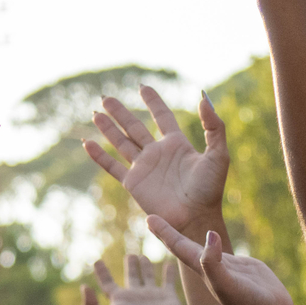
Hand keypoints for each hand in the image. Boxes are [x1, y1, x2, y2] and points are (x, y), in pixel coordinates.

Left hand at [82, 252, 185, 304]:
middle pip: (131, 276)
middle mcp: (135, 297)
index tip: (97, 260)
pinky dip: (169, 271)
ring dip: (146, 266)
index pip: (108, 283)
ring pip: (148, 276)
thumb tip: (83, 287)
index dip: (102, 272)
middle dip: (130, 265)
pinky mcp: (168, 297)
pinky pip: (168, 280)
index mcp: (120, 300)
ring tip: (143, 256)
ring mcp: (152, 296)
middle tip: (129, 255)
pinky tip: (170, 262)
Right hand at [85, 85, 228, 236]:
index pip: (162, 116)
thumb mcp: (219, 154)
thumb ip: (214, 126)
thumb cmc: (210, 189)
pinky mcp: (133, 183)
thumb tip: (203, 98)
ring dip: (107, 129)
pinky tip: (87, 143)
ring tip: (95, 114)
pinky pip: (112, 166)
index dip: (152, 101)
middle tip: (106, 98)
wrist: (195, 218)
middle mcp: (157, 154)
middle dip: (121, 112)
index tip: (142, 86)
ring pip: (121, 143)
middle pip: (134, 127)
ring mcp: (143, 168)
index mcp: (176, 144)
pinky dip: (99, 156)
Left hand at [147, 216, 297, 304]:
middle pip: (184, 246)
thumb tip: (209, 235)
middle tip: (151, 218)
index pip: (178, 247)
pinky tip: (210, 239)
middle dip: (168, 232)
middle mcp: (210, 268)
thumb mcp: (227, 284)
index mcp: (202, 271)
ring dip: (187, 238)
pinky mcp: (243, 267)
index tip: (148, 218)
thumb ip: (214, 263)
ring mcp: (226, 267)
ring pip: (202, 247)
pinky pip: (222, 250)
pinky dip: (214, 242)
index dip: (164, 232)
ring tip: (174, 227)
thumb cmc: (247, 304)